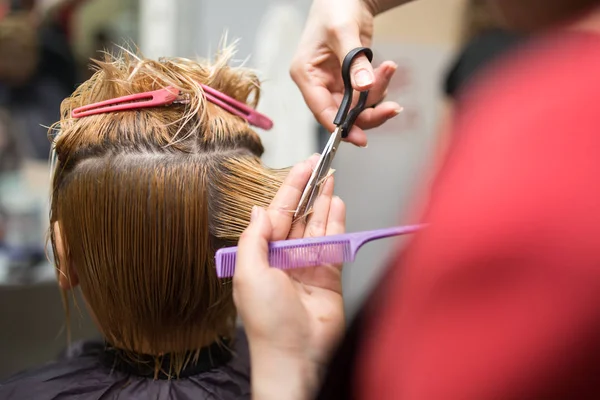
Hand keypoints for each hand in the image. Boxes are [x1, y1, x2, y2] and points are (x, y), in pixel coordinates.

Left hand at [233, 156, 345, 398]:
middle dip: (308, 189)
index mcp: (262, 255)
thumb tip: (259, 209)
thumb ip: (254, 237)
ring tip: (330, 177)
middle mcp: (285, 257)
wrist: (296, 353)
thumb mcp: (249, 272)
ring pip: (317, 225)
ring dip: (323, 201)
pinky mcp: (329, 274)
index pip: (277, 213)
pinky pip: (333, 242)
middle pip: (299, 215)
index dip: (289, 188)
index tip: (301, 167)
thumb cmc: (268, 319)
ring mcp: (308, 264)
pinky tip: (337, 203)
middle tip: (319, 164)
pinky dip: (336, 222)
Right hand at [290, 0, 402, 146]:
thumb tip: (363, 89)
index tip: (360, 138)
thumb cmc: (336, 7)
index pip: (320, 109)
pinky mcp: (349, 80)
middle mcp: (318, 83)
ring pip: (357, 107)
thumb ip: (354, 62)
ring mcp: (334, 83)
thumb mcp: (343, 31)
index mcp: (306, 74)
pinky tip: (387, 68)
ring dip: (378, 94)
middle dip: (368, 112)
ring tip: (389, 69)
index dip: (340, 127)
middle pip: (342, 113)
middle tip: (392, 108)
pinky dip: (380, 86)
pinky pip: (366, 95)